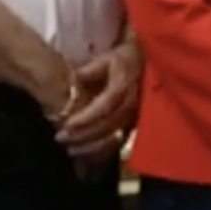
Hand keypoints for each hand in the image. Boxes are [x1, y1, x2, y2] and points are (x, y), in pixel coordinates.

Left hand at [57, 41, 141, 161]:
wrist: (149, 63)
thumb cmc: (126, 59)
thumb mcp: (108, 58)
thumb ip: (91, 69)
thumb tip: (74, 79)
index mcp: (125, 84)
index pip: (105, 105)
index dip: (86, 117)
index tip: (66, 125)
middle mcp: (133, 102)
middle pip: (109, 124)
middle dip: (85, 133)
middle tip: (61, 138)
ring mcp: (137, 114)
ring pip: (116, 135)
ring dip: (92, 144)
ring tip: (71, 149)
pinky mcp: (138, 123)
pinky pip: (121, 139)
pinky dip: (104, 148)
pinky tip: (88, 151)